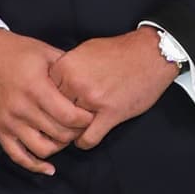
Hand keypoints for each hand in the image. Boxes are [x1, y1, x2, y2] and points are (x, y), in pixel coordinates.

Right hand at [0, 30, 94, 173]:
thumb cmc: (17, 52)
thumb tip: (88, 83)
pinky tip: (48, 168)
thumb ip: (67, 69)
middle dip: (75, 133)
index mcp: (36, 89)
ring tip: (63, 138)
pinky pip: (18, 156)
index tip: (90, 117)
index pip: (68, 116)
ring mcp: (9, 122)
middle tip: (80, 127)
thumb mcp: (46, 53)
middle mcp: (22, 108)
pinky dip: (34, 165)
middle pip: (58, 134)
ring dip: (58, 147)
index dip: (84, 120)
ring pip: (42, 149)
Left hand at [49, 30, 178, 149]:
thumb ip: (67, 69)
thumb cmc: (119, 51)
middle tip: (61, 123)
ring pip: (69, 127)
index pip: (43, 94)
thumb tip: (52, 83)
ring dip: (71, 132)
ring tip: (74, 130)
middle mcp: (76, 83)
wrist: (151, 53)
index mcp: (66, 66)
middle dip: (57, 119)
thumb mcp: (84, 51)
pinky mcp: (111, 114)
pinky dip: (84, 142)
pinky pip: (88, 139)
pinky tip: (86, 137)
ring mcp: (93, 100)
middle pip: (54, 112)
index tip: (52, 108)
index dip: (47, 102)